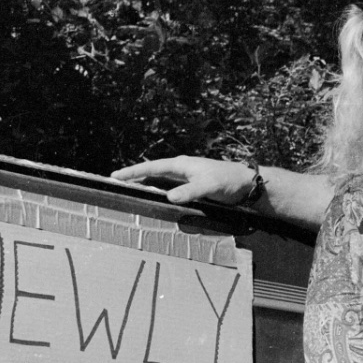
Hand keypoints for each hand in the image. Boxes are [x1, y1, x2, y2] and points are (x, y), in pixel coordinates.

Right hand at [111, 156, 257, 205]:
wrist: (247, 184)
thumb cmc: (228, 181)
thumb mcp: (209, 186)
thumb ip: (190, 191)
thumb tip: (169, 196)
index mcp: (182, 165)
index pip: (152, 167)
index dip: (133, 171)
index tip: (115, 176)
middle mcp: (182, 169)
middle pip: (152, 172)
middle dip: (134, 176)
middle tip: (116, 183)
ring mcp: (187, 178)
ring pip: (160, 180)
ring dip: (146, 184)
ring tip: (129, 190)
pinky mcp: (193, 187)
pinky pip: (170, 188)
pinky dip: (159, 191)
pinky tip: (155, 198)